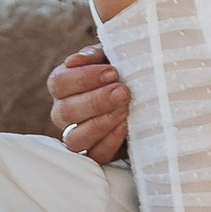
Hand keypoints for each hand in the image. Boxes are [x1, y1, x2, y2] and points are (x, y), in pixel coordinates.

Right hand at [49, 46, 131, 162]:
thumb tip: (72, 61)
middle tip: (123, 91)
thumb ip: (93, 55)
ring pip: (75, 139)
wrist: (152, 91)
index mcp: (64, 85)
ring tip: (125, 109)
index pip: (58, 83)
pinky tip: (126, 125)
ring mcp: (78, 135)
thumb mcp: (112, 55)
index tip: (112, 72)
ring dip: (101, 123)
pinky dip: (110, 141)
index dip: (83, 78)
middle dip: (96, 101)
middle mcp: (65, 112)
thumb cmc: (125, 69)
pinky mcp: (97, 153)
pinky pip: (96, 156)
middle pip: (64, 112)